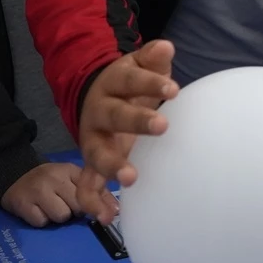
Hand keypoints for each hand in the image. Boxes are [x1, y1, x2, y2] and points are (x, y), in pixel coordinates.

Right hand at [1, 162, 109, 227]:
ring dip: (58, 217)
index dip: (94, 204)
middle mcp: (56, 177)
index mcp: (71, 170)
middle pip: (78, 206)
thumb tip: (116, 211)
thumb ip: (98, 192)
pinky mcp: (23, 203)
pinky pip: (41, 222)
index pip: (91, 191)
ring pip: (61, 216)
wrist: (14, 174)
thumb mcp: (73, 179)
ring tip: (51, 207)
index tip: (99, 213)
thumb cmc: (51, 181)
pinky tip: (38, 211)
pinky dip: (41, 221)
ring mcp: (38, 190)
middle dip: (75, 211)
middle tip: (65, 204)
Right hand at [78, 40, 177, 223]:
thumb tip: (166, 48)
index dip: (151, 83)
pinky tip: (110, 215)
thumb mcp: (139, 66)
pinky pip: (88, 183)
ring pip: (96, 153)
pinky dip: (95, 200)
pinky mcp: (92, 162)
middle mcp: (99, 111)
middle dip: (136, 121)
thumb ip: (152, 58)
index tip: (174, 88)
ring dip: (112, 166)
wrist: (98, 97)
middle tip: (162, 125)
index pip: (131, 79)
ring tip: (130, 179)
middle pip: (115, 115)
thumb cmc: (130, 84)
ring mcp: (93, 139)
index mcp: (113, 83)